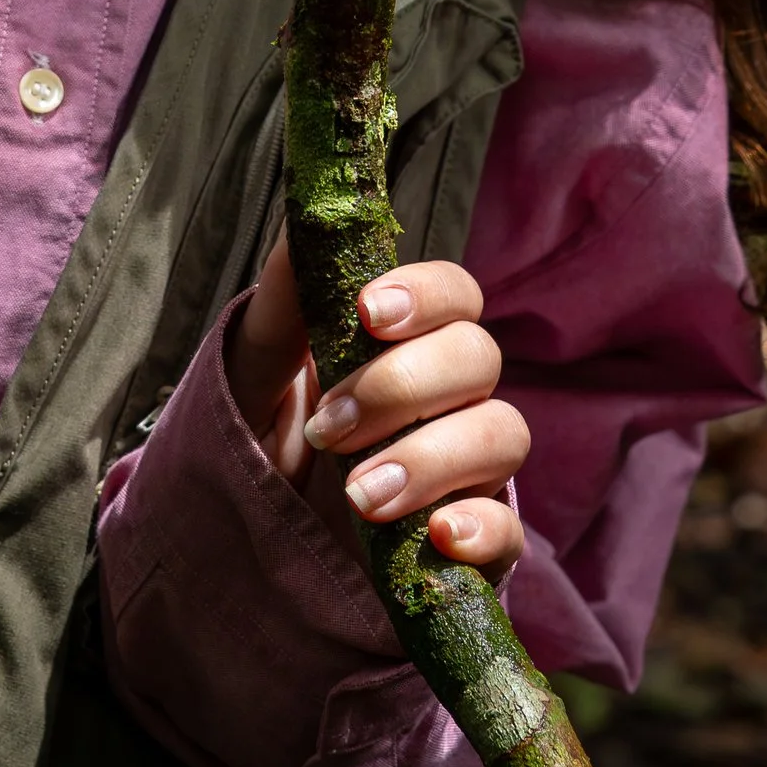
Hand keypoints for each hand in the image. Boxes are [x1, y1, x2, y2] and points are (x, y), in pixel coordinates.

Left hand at [227, 234, 527, 575]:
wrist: (256, 544)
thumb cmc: (266, 438)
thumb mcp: (256, 377)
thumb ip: (282, 309)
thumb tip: (304, 223)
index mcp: (407, 344)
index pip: (455, 293)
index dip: (426, 294)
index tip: (369, 313)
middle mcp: (450, 399)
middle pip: (479, 357)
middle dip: (403, 386)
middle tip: (329, 430)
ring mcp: (469, 471)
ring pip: (503, 434)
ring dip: (433, 459)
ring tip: (360, 496)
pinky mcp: (476, 543)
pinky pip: (511, 531)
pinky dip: (482, 528)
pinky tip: (437, 536)